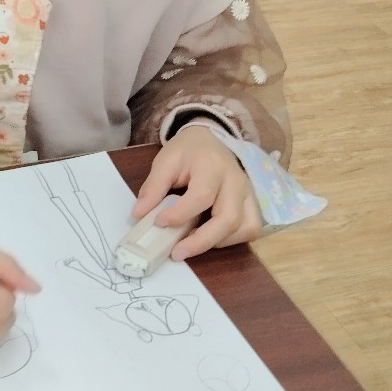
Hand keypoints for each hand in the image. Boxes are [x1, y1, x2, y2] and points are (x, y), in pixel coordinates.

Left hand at [132, 124, 262, 260]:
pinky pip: (251, 229)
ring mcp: (248, 193)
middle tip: (176, 253)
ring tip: (192, 244)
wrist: (209, 138)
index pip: (201, 196)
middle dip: (201, 241)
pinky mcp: (252, 203)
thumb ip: (153, 187)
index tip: (158, 222)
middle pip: (228, 218)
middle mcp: (236, 181)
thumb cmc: (187, 151)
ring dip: (218, 242)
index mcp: (212, 166)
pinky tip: (211, 238)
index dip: (180, 214)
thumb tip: (139, 215)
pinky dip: (233, 240)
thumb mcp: (165, 161)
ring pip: (245, 227)